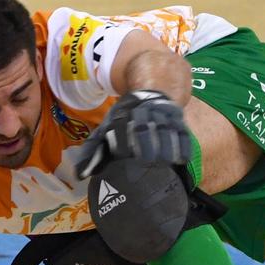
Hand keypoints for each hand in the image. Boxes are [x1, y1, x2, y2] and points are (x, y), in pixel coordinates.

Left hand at [75, 90, 192, 179]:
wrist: (151, 89)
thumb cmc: (126, 119)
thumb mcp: (107, 129)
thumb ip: (94, 153)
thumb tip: (80, 176)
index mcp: (123, 116)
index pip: (121, 128)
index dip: (122, 141)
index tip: (122, 155)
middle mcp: (143, 114)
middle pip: (145, 129)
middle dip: (146, 143)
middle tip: (146, 161)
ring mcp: (162, 116)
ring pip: (166, 130)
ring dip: (166, 146)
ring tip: (164, 163)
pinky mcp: (179, 120)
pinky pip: (183, 132)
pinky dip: (183, 145)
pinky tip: (180, 160)